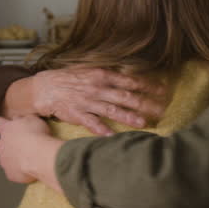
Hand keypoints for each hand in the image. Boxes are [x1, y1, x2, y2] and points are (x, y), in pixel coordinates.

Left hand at [0, 115, 52, 184]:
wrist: (40, 157)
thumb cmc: (38, 136)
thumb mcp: (33, 119)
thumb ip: (24, 119)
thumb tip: (20, 118)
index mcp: (6, 129)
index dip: (1, 123)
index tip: (6, 125)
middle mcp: (1, 145)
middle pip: (2, 143)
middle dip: (11, 144)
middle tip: (25, 144)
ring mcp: (4, 160)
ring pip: (7, 158)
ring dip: (15, 157)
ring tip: (30, 157)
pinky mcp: (10, 173)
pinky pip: (13, 172)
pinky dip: (20, 170)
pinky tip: (30, 168)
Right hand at [4, 68, 166, 136]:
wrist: (45, 88)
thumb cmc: (71, 79)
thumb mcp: (90, 69)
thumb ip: (110, 74)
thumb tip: (131, 75)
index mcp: (102, 75)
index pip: (129, 80)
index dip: (147, 85)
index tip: (163, 90)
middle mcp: (97, 88)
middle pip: (125, 96)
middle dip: (144, 103)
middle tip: (161, 110)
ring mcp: (88, 102)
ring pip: (111, 110)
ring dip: (128, 117)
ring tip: (143, 123)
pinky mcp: (78, 114)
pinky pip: (92, 123)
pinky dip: (102, 130)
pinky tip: (113, 137)